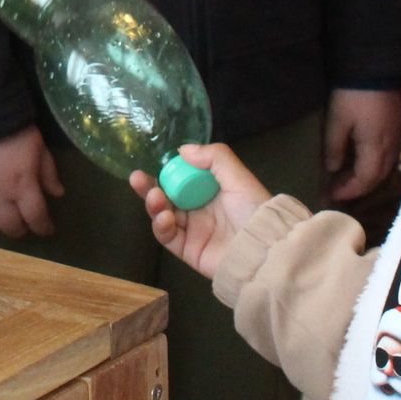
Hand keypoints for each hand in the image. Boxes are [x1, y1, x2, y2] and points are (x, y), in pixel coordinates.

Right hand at [0, 127, 63, 237]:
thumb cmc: (14, 130)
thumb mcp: (38, 147)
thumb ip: (48, 172)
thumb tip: (58, 194)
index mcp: (23, 186)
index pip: (36, 217)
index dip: (43, 227)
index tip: (47, 227)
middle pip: (10, 226)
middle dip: (20, 229)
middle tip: (23, 224)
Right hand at [131, 141, 269, 278]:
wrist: (264, 249)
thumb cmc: (253, 209)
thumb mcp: (238, 177)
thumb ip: (213, 157)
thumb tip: (182, 150)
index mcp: (209, 190)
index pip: (181, 177)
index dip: (166, 170)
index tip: (154, 163)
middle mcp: (198, 209)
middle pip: (167, 195)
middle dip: (149, 186)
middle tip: (137, 178)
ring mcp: (192, 230)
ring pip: (163, 214)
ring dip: (154, 204)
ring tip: (155, 198)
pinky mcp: (187, 250)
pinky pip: (167, 237)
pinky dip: (161, 226)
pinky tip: (164, 218)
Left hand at [323, 89, 400, 202]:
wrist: (375, 68)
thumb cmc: (352, 96)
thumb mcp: (337, 121)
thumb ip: (335, 147)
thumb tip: (332, 169)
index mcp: (376, 147)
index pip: (365, 179)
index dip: (349, 190)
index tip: (332, 195)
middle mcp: (390, 147)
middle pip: (378, 177)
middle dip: (359, 187)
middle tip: (339, 190)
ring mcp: (396, 137)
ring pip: (386, 167)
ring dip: (369, 178)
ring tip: (349, 179)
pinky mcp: (396, 127)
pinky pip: (389, 156)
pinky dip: (376, 165)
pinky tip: (363, 162)